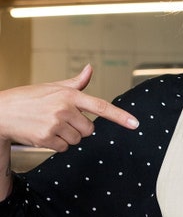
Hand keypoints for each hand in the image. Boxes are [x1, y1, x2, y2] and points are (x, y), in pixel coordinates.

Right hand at [0, 65, 138, 151]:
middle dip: (80, 128)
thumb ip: (76, 83)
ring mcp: (55, 124)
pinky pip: (65, 148)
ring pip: (78, 139)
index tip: (135, 124)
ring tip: (50, 125)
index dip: (120, 116)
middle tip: (61, 120)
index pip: (101, 106)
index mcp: (69, 95)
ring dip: (67, 136)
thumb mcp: (53, 87)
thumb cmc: (29, 98)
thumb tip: (90, 69)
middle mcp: (64, 109)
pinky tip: (45, 134)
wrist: (1, 111)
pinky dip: (57, 144)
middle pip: (90, 129)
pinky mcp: (46, 138)